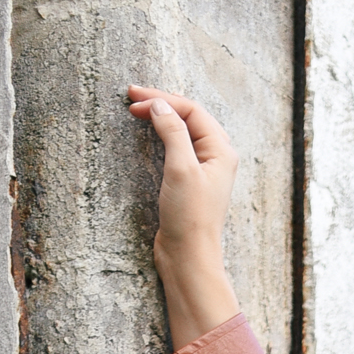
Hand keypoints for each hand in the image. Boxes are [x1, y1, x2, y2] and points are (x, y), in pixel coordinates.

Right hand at [126, 86, 240, 350]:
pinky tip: (149, 133)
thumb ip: (172, 131)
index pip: (192, 111)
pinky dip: (161, 135)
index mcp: (221, 150)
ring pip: (182, 131)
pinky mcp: (190, 182)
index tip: (134, 99)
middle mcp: (216, 157)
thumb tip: (159, 104)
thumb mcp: (180, 168)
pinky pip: (177, 147)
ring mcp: (204, 170)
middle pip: (189, 117)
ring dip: (160, 117)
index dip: (163, 100)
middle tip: (131, 97)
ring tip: (137, 109)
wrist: (188, 257)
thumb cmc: (189, 217)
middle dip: (161, 104)